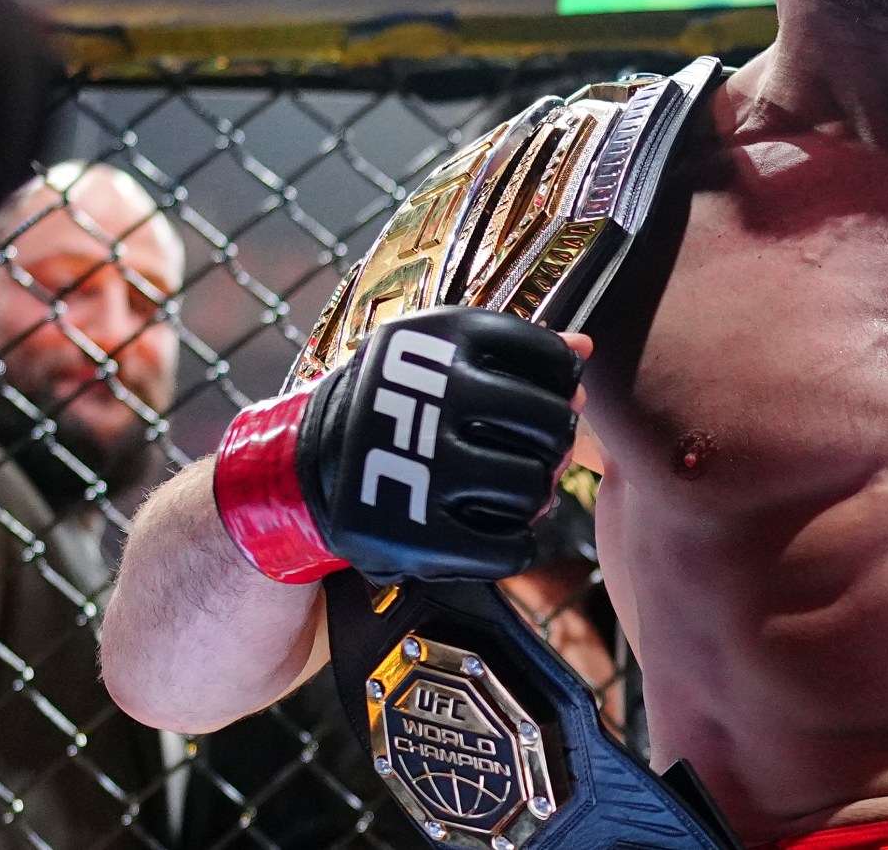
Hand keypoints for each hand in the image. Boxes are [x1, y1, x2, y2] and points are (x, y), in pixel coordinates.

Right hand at [215, 307, 582, 583]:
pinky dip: (517, 545)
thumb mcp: (441, 356)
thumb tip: (585, 349)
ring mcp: (423, 466)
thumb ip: (517, 351)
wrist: (301, 469)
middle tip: (532, 452)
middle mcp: (435, 395)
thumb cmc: (393, 403)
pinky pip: (511, 548)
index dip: (561, 388)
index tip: (542, 400)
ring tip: (509, 490)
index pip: (551, 360)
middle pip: (550, 426)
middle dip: (552, 445)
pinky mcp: (415, 535)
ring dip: (534, 495)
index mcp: (445, 338)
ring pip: (534, 487)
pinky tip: (497, 532)